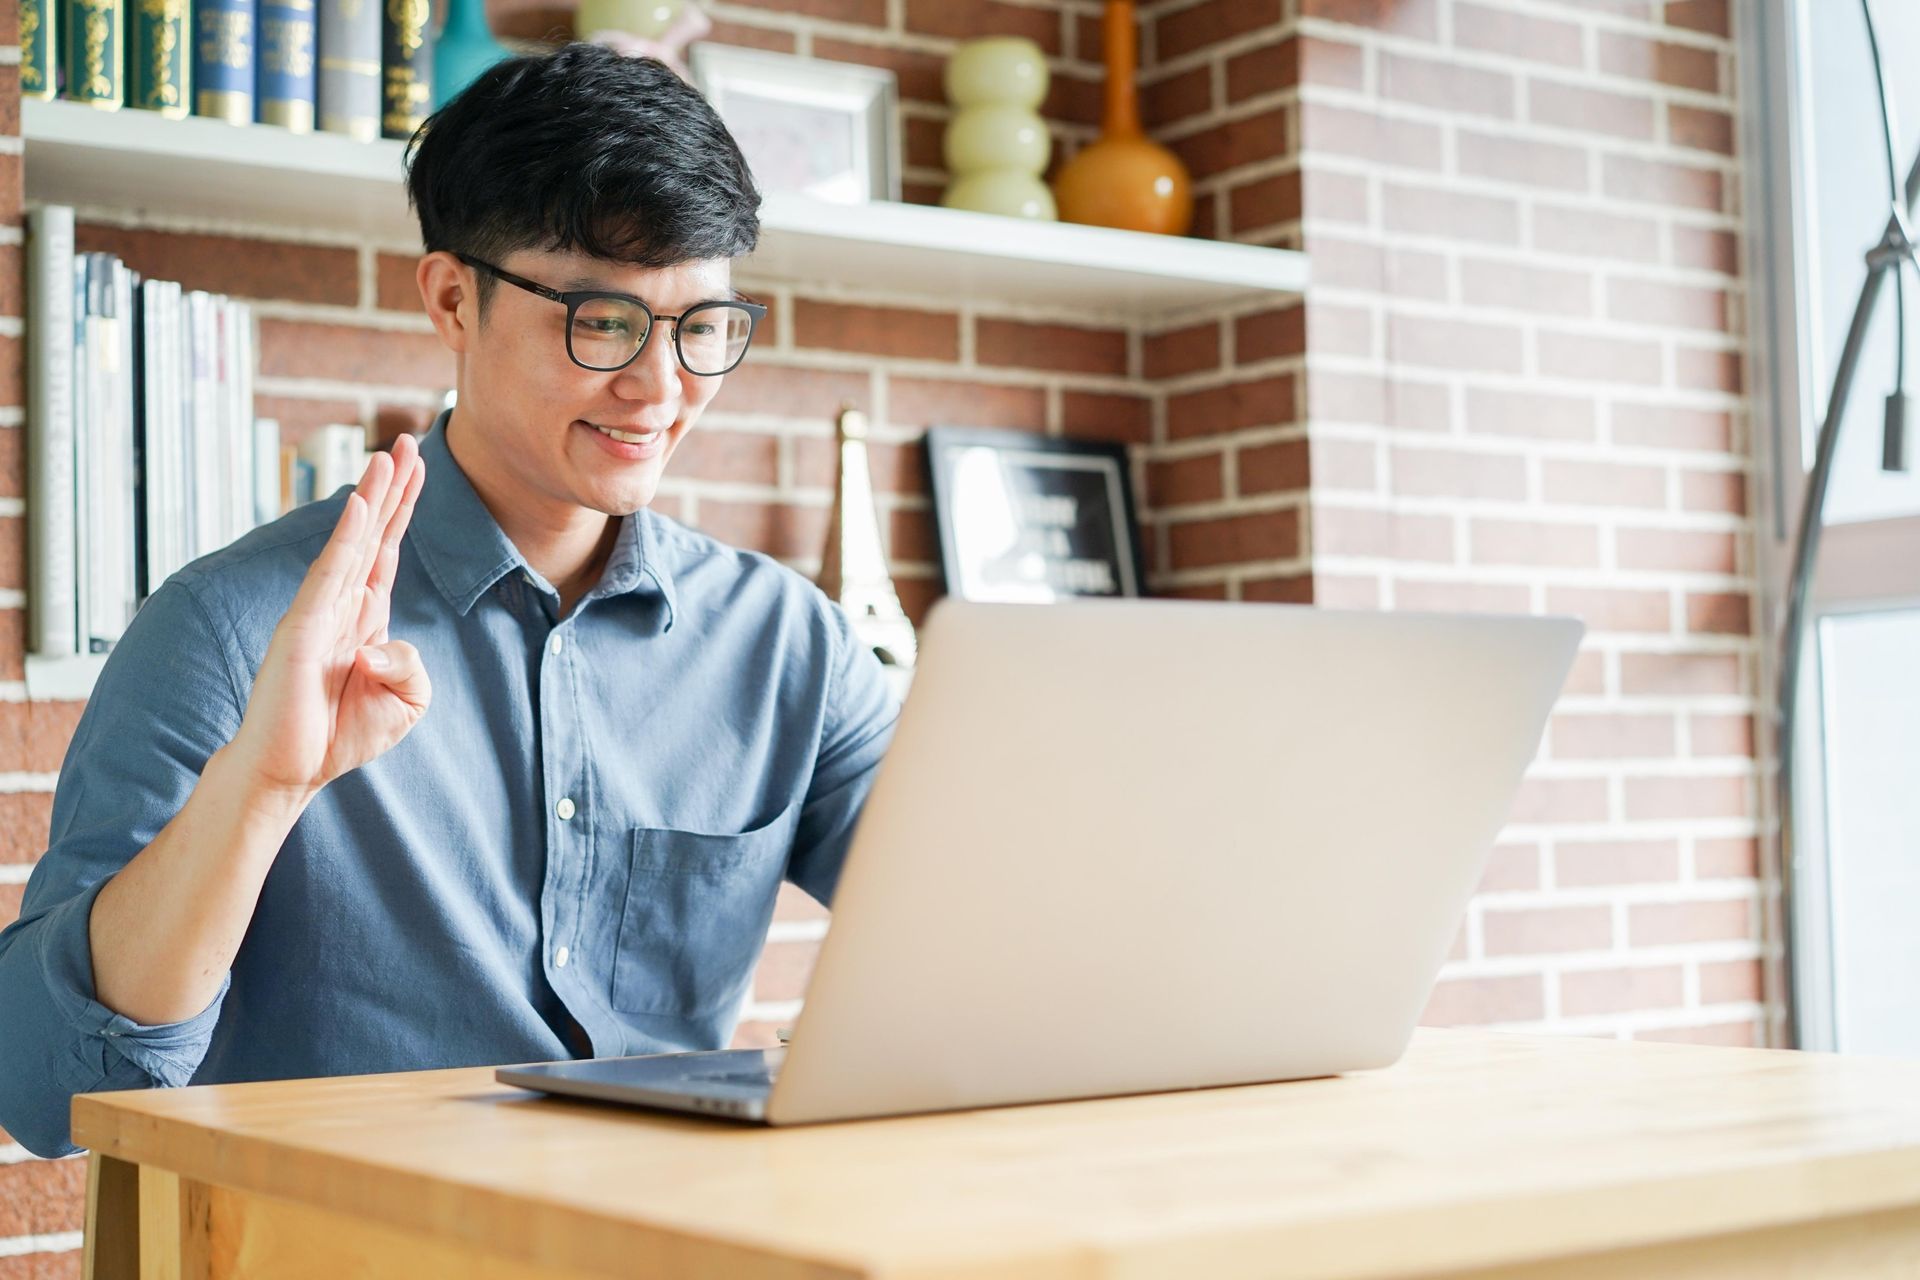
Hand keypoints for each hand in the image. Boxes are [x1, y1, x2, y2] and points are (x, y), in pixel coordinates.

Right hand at [225, 432, 430, 807]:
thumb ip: (413, 667)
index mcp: (363, 617)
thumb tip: (383, 646)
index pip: (387, 552)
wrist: (291, 771)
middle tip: (408, 442)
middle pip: (372, 535)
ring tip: (387, 457)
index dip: (403, 510)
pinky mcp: (301, 629)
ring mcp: (318, 613)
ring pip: (351, 544)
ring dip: (371, 499)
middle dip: (392, 489)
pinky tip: (360, 507)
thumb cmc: (341, 736)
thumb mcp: (406, 702)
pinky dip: (346, 540)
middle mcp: (340, 605)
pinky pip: (328, 575)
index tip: (419, 467)